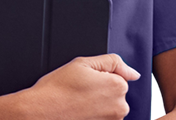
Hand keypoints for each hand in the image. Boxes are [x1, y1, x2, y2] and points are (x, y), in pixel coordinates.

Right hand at [16, 53, 140, 119]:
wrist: (42, 111)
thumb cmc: (58, 88)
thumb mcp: (83, 63)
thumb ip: (112, 62)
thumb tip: (133, 72)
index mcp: (117, 86)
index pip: (118, 76)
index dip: (100, 75)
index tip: (85, 79)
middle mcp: (120, 108)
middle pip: (115, 93)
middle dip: (101, 90)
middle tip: (80, 90)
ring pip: (109, 107)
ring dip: (97, 104)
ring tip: (78, 101)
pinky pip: (103, 118)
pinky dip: (94, 115)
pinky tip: (80, 112)